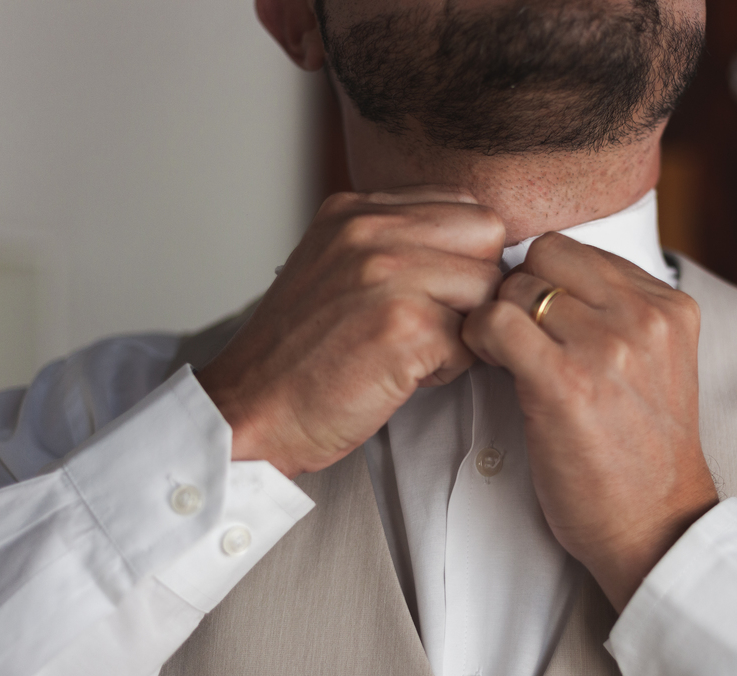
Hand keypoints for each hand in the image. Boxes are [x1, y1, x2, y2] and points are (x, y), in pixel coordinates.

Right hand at [198, 187, 505, 477]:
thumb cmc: (295, 355)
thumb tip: (470, 247)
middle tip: (435, 321)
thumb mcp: (335, 267)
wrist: (250, 410)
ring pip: (487, 288)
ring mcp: (388, 275)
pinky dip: (449, 368)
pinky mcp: (406, 327)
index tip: (436, 289)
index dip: (463, 253)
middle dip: (475, 282)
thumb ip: (394, 242)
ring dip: (464, 327)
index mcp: (355, 210)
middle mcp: (370, 230)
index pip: (461, 204)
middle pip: (486, 233)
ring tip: (413, 350)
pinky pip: (473, 340)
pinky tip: (401, 374)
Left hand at [462, 233, 717, 611]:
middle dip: (518, 292)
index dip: (543, 280)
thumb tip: (544, 275)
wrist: (654, 526)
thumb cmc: (642, 453)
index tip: (538, 320)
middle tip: (516, 340)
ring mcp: (607, 347)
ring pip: (515, 286)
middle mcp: (644, 317)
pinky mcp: (566, 382)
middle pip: (545, 256)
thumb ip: (618, 313)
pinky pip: (496, 322)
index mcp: (670, 306)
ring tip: (506, 360)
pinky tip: (493, 369)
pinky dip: (479, 339)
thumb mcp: (655, 364)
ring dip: (496, 320)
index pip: (578, 250)